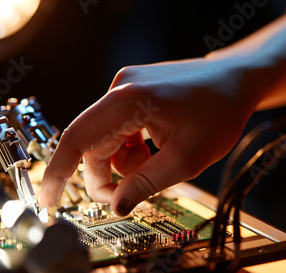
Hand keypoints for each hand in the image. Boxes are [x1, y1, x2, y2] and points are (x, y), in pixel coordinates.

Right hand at [39, 56, 263, 214]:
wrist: (236, 79)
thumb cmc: (220, 110)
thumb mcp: (187, 158)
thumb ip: (146, 183)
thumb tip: (116, 205)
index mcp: (129, 101)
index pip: (78, 139)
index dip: (58, 172)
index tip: (49, 199)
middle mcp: (120, 89)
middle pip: (91, 142)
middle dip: (104, 174)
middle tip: (127, 195)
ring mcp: (125, 87)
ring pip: (105, 137)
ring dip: (122, 161)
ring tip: (155, 161)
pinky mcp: (131, 91)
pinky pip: (116, 127)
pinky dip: (129, 146)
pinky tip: (152, 147)